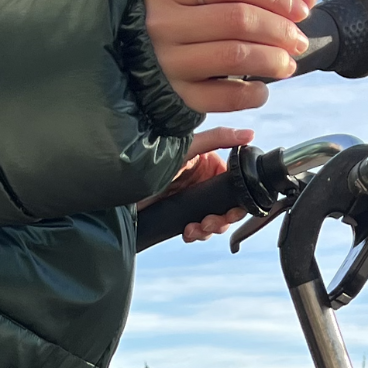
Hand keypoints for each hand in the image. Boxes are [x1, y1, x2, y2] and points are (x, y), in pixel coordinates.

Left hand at [137, 126, 253, 242]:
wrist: (119, 186)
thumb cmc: (147, 160)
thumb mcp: (187, 148)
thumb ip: (218, 139)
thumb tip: (248, 134)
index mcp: (208, 164)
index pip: (235, 183)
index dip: (237, 199)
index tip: (231, 210)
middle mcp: (202, 181)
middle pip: (227, 206)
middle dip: (222, 219)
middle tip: (210, 223)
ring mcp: (191, 199)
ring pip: (213, 220)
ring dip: (208, 228)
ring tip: (195, 229)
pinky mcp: (179, 214)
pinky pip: (197, 229)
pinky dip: (195, 233)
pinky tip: (187, 231)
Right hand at [144, 0, 319, 112]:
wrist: (123, 61)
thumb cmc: (175, 24)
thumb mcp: (200, 1)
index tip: (299, 9)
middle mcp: (163, 23)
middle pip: (238, 18)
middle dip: (280, 30)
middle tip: (298, 41)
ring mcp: (166, 62)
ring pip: (234, 55)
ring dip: (272, 60)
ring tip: (286, 64)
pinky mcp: (174, 95)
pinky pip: (223, 97)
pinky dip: (252, 95)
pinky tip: (262, 90)